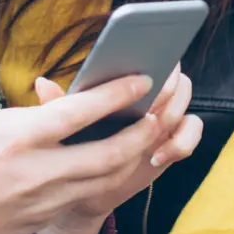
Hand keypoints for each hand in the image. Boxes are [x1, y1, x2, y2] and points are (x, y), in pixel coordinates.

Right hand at [0, 74, 189, 233]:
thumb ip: (29, 117)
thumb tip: (64, 111)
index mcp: (17, 137)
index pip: (79, 112)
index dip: (116, 94)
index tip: (142, 78)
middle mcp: (37, 171)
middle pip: (108, 154)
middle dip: (142, 133)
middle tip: (160, 113)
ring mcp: (44, 201)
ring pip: (107, 180)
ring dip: (134, 157)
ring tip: (151, 136)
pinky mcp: (44, 221)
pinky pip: (87, 197)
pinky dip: (109, 178)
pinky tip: (120, 162)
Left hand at [30, 66, 202, 233]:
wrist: (84, 180)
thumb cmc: (73, 142)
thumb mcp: (62, 123)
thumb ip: (59, 105)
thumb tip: (42, 83)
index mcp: (127, 79)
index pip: (154, 54)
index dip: (155, 63)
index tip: (145, 76)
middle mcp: (152, 93)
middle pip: (177, 80)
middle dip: (168, 93)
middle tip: (151, 109)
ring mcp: (167, 116)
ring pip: (185, 106)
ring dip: (173, 118)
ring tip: (153, 134)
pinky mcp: (175, 139)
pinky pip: (192, 133)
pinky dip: (181, 143)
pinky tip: (157, 157)